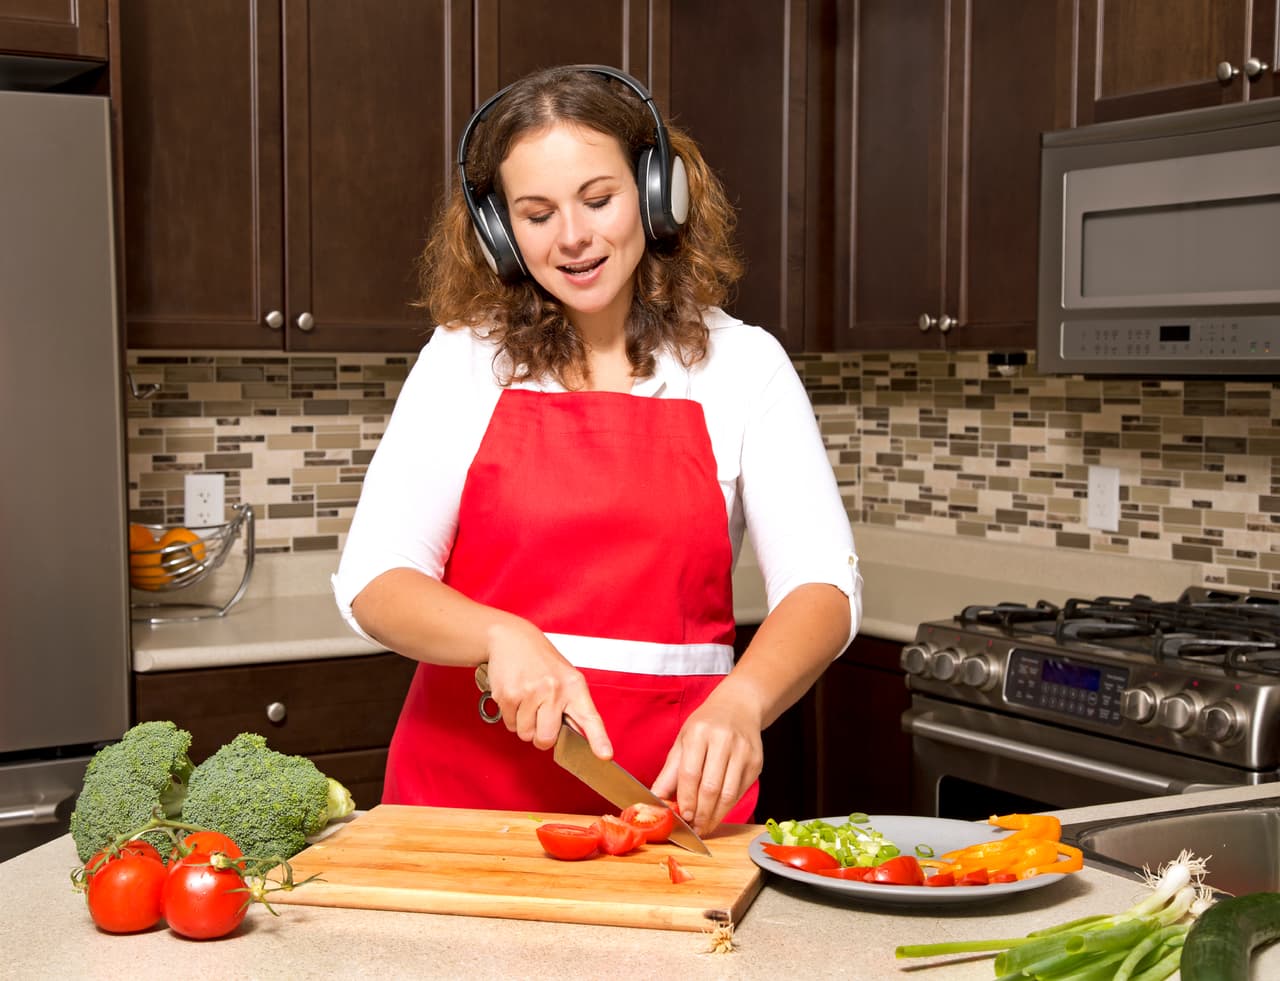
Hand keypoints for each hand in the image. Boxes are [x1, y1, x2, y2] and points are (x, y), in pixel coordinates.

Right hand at [483, 620, 612, 759]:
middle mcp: (555, 689)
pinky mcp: (509, 695)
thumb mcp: (565, 677)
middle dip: (540, 736)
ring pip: (525, 734)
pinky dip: (510, 716)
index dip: (598, 739)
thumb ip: (572, 707)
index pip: (590, 717)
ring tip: (526, 699)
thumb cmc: (541, 661)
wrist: (512, 638)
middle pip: (546, 739)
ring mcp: (531, 692)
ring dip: (523, 723)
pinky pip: (509, 725)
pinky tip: (515, 695)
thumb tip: (577, 737)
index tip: (605, 755)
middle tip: (539, 716)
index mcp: (575, 686)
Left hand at [649, 695, 763, 835]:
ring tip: (704, 826)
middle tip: (694, 828)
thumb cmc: (706, 725)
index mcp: (700, 733)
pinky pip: (740, 791)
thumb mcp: (683, 741)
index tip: (682, 817)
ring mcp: (743, 752)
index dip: (686, 799)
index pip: (691, 773)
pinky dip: (728, 806)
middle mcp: (724, 741)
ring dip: (715, 816)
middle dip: (701, 813)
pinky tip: (718, 813)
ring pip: (729, 794)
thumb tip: (656, 799)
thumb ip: (670, 772)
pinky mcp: (756, 762)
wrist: (739, 707)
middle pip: (711, 787)